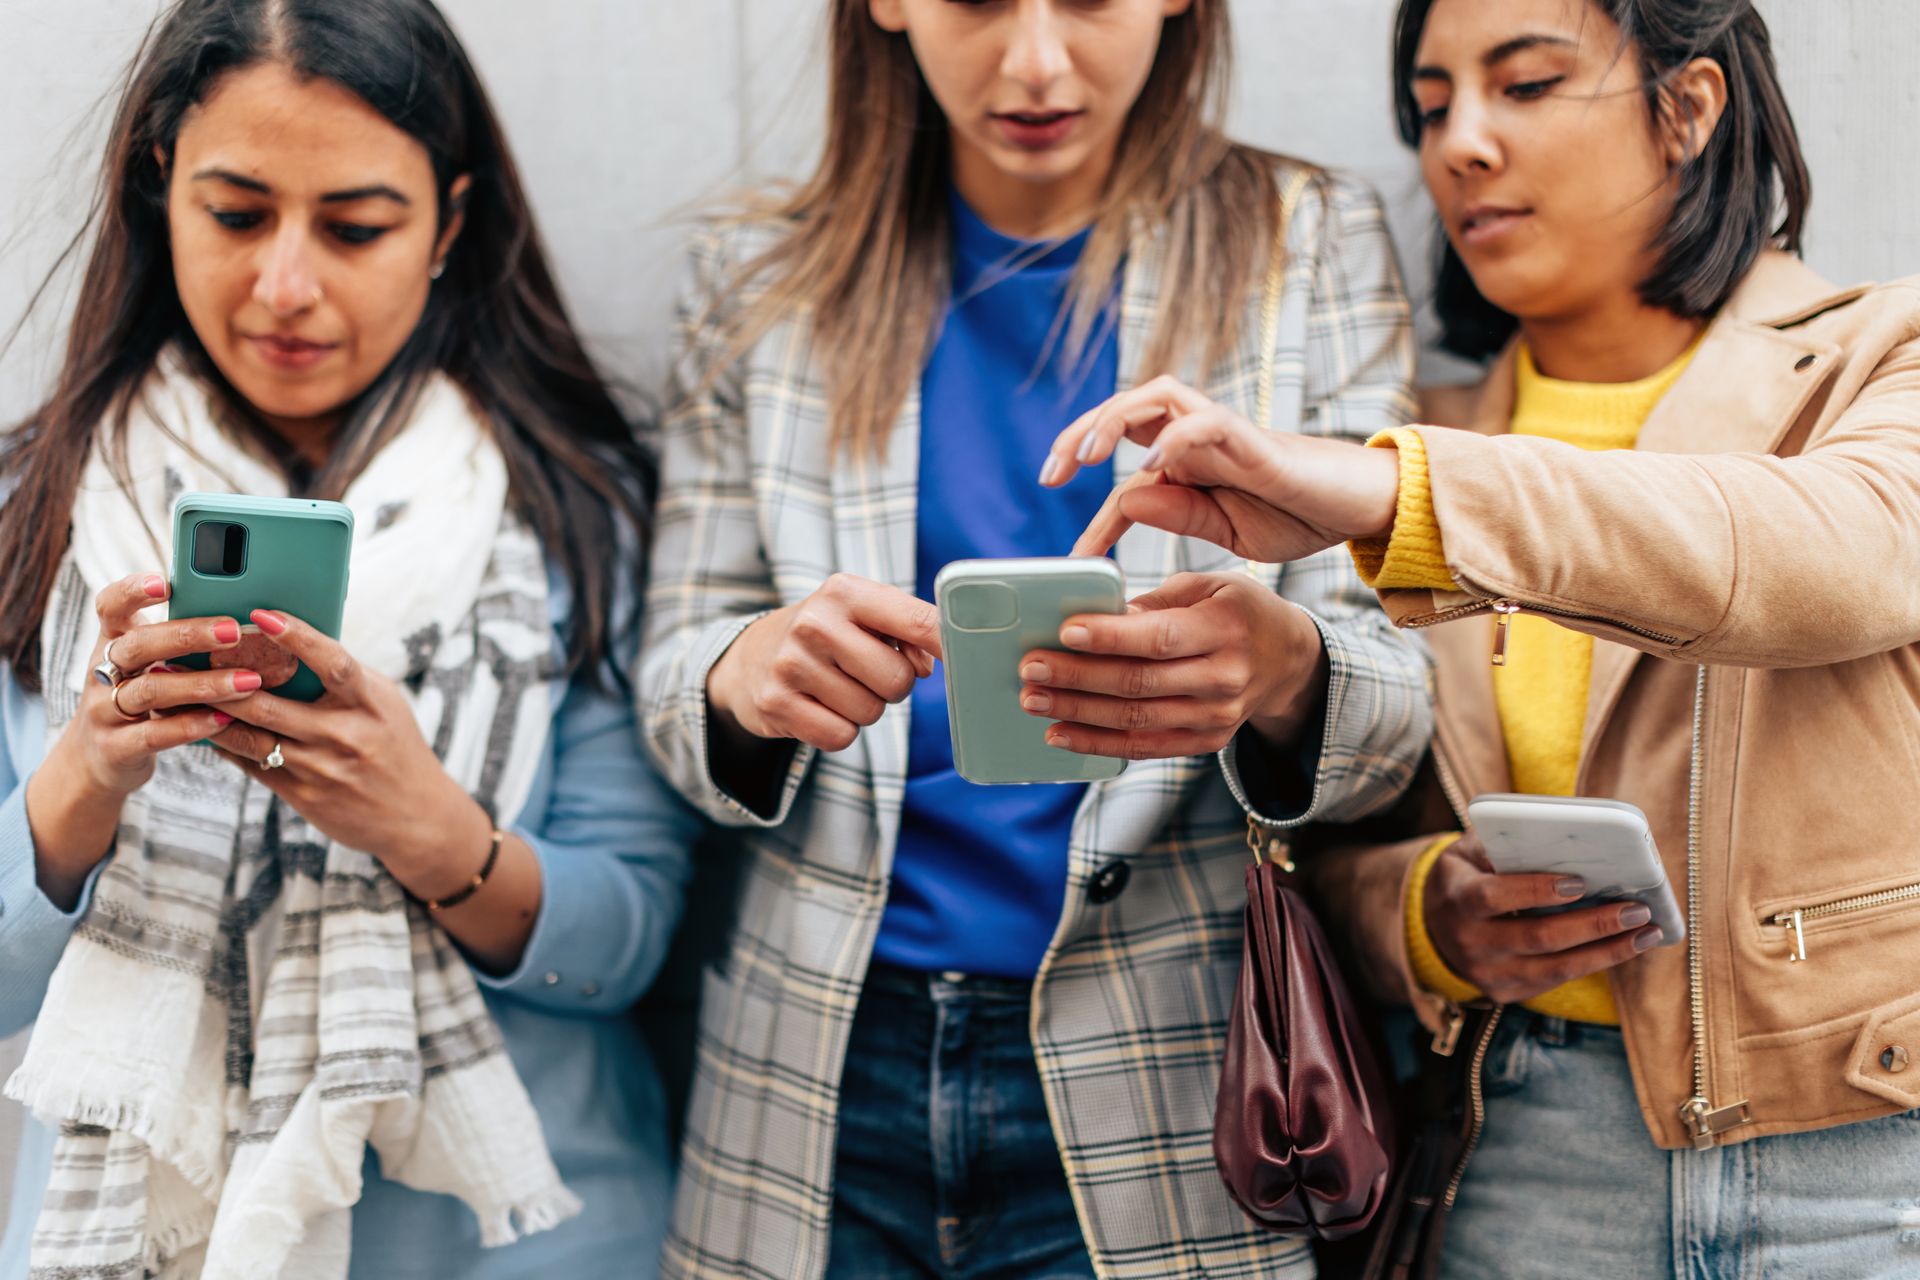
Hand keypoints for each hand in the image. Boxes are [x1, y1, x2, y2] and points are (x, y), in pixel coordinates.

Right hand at [26, 573, 257, 906]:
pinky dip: (190, 725)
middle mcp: (102, 672)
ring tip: (249, 680)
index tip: (165, 581)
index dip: (132, 591)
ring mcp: (104, 711)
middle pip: (138, 645)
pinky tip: (225, 718)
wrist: (99, 759)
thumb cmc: (143, 697)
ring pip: (151, 691)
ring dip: (203, 684)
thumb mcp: (150, 665)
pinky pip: (154, 735)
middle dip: (188, 635)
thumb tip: (250, 612)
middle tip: (235, 629)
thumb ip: (182, 641)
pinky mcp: (115, 748)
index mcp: (113, 642)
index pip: (111, 606)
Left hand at [207, 610, 490, 885]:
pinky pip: (251, 764)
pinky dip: (223, 743)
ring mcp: (322, 768)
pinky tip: (199, 726)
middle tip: (181, 655)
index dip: (296, 636)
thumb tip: (295, 639)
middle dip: (220, 679)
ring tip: (173, 691)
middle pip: (270, 703)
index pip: (332, 663)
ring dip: (208, 713)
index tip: (260, 614)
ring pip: (250, 736)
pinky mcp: (303, 795)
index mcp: (371, 704)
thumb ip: (344, 677)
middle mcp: (346, 735)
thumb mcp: (384, 704)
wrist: (417, 816)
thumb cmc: (396, 746)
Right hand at [707, 574, 940, 752]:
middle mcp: (815, 623)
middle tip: (866, 674)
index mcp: (845, 592)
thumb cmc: (827, 635)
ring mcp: (791, 664)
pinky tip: (820, 707)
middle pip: (899, 680)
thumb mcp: (863, 615)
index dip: (949, 645)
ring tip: (837, 687)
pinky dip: (839, 731)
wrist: (750, 658)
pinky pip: (841, 737)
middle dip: (893, 686)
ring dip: (864, 709)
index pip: (918, 621)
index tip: (968, 656)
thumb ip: (907, 631)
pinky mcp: (776, 704)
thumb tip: (934, 664)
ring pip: (871, 712)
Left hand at [1017, 572, 1327, 760]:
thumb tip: (1099, 618)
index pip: (1160, 638)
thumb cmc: (1237, 611)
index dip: (1111, 637)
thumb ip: (1155, 602)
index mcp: (1225, 627)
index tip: (1065, 631)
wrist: (1288, 660)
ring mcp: (1216, 716)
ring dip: (1078, 713)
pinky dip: (1098, 744)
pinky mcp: (1206, 741)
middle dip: (1078, 677)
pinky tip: (1060, 734)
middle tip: (1031, 669)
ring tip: (1033, 700)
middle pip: (1139, 683)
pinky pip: (1144, 748)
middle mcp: (1225, 677)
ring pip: (1136, 721)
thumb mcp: (1208, 586)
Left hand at [1041, 375, 1400, 561]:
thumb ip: (1180, 513)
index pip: (1125, 475)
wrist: (1358, 507)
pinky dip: (1172, 439)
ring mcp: (1223, 431)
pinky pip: (1204, 422)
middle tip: (1050, 475)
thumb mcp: (1226, 528)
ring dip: (1114, 419)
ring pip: (1155, 396)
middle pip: (1126, 411)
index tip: (1074, 558)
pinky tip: (1149, 468)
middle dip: (1080, 435)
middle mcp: (1197, 436)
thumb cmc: (1296, 514)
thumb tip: (1128, 497)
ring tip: (1087, 456)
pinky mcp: (1251, 437)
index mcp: (1187, 462)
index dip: (1097, 514)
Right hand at [1424, 833, 1666, 1004]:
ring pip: (1555, 968)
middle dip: (1593, 925)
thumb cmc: (1465, 877)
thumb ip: (1506, 845)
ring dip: (1607, 952)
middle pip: (1537, 937)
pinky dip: (1593, 964)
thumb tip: (1567, 839)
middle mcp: (1469, 941)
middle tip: (1636, 910)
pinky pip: (1555, 980)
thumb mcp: (1470, 852)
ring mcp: (1486, 973)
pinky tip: (1623, 947)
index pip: (1495, 897)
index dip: (1536, 891)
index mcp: (1458, 898)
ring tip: (1646, 933)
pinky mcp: (1504, 992)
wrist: (1432, 927)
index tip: (1580, 882)